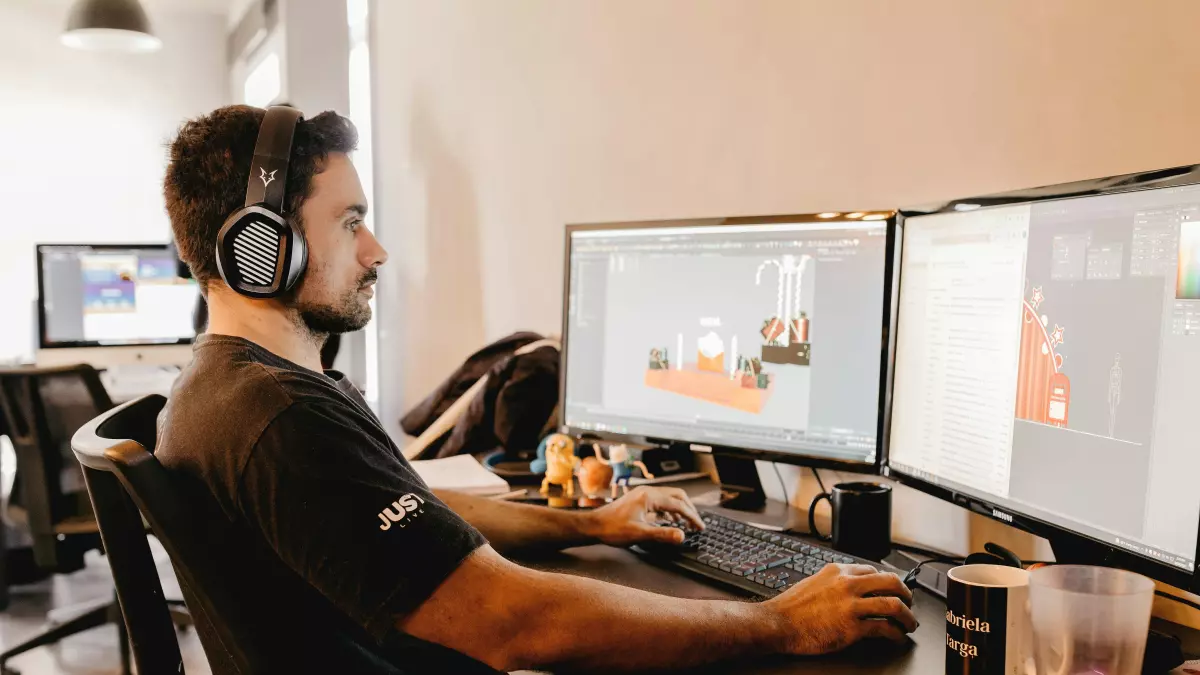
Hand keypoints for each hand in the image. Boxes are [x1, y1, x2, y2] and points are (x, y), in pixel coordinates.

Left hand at [585, 486, 704, 546]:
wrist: (593, 526)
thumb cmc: (612, 529)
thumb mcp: (639, 534)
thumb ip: (662, 534)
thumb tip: (682, 536)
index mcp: (649, 497)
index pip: (678, 504)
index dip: (692, 516)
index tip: (700, 527)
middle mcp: (648, 492)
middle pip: (677, 496)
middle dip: (689, 509)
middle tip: (697, 524)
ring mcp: (643, 495)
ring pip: (669, 498)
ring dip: (680, 509)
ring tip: (687, 524)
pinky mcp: (639, 500)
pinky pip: (661, 502)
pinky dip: (670, 510)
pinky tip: (670, 522)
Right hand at [764, 563, 917, 654]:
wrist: (778, 623)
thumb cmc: (791, 607)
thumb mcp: (813, 582)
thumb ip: (834, 582)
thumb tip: (850, 588)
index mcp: (838, 571)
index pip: (873, 570)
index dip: (886, 581)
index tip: (891, 589)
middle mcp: (847, 584)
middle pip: (890, 582)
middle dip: (905, 593)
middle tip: (909, 602)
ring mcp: (851, 605)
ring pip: (893, 605)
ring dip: (907, 616)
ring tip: (909, 623)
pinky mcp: (852, 627)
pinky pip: (884, 628)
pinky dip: (896, 634)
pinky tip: (897, 637)